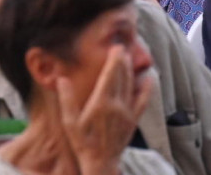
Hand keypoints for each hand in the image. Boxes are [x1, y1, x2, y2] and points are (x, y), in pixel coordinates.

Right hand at [58, 45, 152, 174]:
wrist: (100, 162)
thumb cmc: (82, 142)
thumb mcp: (69, 121)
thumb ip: (66, 99)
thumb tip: (62, 79)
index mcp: (101, 103)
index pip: (110, 76)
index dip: (114, 61)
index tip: (116, 48)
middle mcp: (117, 105)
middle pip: (122, 78)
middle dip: (122, 61)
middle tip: (122, 47)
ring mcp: (127, 113)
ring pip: (132, 86)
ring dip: (131, 71)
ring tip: (130, 58)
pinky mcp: (133, 121)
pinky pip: (142, 101)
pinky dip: (146, 89)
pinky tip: (149, 79)